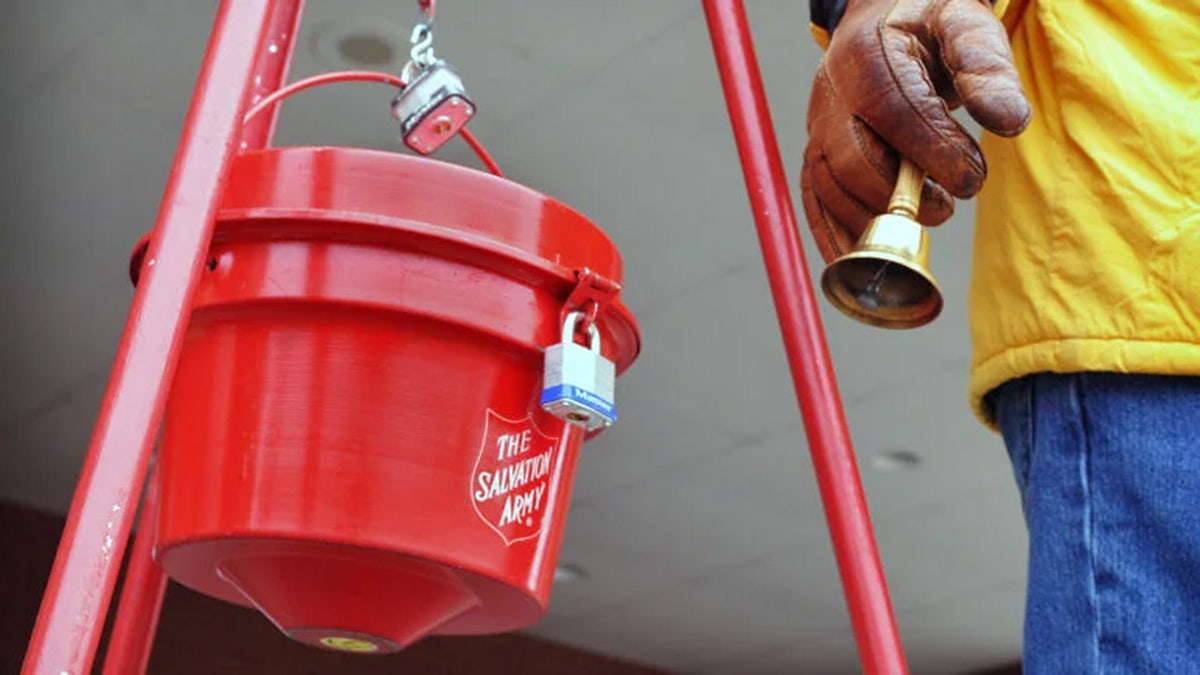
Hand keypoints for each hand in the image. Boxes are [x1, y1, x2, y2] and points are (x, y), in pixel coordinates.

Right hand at [800, 0, 1031, 260]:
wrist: (885, 14)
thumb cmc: (931, 22)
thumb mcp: (966, 23)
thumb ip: (988, 65)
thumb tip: (1008, 120)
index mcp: (868, 53)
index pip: (896, 113)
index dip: (935, 154)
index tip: (972, 180)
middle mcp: (831, 91)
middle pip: (852, 159)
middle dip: (901, 195)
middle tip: (948, 206)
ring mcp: (817, 125)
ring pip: (828, 187)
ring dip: (874, 219)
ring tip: (927, 217)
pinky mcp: (815, 153)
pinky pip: (812, 201)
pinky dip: (833, 234)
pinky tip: (863, 255)